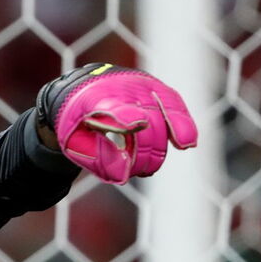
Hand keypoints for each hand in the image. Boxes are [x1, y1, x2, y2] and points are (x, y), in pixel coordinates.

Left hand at [36, 63, 197, 183]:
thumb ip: (97, 157)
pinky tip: (185, 143)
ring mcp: (141, 86)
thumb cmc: (78, 120)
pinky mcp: (157, 88)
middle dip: (144, 153)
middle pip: (145, 122)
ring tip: (148, 168)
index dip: (126, 115)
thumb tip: (123, 175)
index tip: (137, 124)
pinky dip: (182, 125)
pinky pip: (174, 105)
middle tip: (137, 171)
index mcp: (93, 98)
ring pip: (163, 114)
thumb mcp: (74, 141)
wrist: (83, 88)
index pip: (113, 106)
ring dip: (160, 148)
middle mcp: (121, 88)